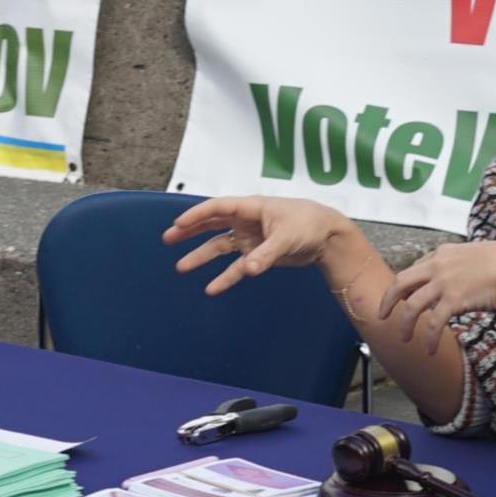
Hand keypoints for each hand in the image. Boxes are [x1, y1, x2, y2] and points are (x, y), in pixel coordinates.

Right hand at [165, 195, 349, 295]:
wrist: (327, 236)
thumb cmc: (308, 223)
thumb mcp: (286, 237)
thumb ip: (266, 254)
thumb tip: (248, 269)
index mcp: (250, 208)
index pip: (217, 208)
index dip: (197, 215)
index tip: (178, 223)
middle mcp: (246, 222)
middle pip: (211, 225)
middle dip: (189, 231)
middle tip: (168, 238)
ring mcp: (250, 238)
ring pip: (219, 247)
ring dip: (201, 256)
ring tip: (181, 267)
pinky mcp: (257, 254)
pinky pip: (236, 267)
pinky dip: (224, 278)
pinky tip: (212, 288)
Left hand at [380, 242, 495, 351]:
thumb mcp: (473, 254)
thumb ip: (458, 264)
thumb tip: (456, 276)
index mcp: (441, 254)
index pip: (414, 269)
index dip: (404, 286)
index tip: (401, 297)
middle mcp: (437, 266)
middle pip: (400, 283)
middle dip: (388, 300)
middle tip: (382, 315)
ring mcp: (444, 283)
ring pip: (412, 306)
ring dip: (405, 325)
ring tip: (403, 339)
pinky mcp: (454, 299)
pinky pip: (434, 323)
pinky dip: (429, 338)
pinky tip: (429, 349)